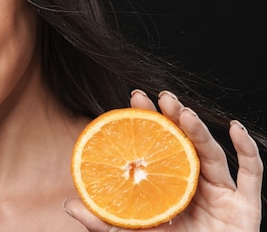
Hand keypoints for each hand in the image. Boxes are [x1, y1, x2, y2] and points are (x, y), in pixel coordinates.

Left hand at [64, 89, 262, 230]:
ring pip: (214, 154)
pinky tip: (234, 128)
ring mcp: (223, 195)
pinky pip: (252, 175)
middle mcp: (197, 185)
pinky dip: (247, 149)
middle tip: (160, 96)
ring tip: (183, 112)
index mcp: (169, 186)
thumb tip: (68, 204)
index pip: (159, 146)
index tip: (134, 98)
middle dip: (174, 117)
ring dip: (200, 131)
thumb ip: (102, 221)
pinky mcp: (246, 208)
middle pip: (187, 144)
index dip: (149, 121)